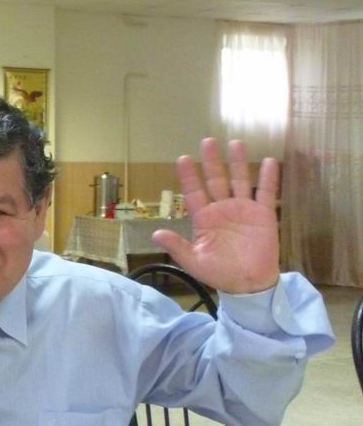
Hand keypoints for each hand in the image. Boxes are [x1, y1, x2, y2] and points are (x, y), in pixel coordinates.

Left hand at [152, 138, 279, 293]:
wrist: (248, 284)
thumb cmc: (220, 273)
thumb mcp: (194, 262)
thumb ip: (177, 246)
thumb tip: (156, 233)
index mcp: (204, 218)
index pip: (194, 192)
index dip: (189, 176)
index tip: (183, 159)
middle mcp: (222, 209)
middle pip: (216, 180)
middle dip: (212, 161)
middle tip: (208, 141)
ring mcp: (243, 209)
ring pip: (240, 180)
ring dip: (238, 162)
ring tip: (235, 143)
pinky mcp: (263, 215)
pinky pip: (266, 193)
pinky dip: (268, 178)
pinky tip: (269, 161)